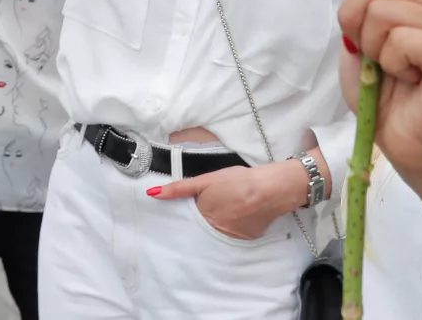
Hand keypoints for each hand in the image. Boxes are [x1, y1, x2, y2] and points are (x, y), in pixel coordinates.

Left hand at [153, 164, 294, 239]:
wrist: (269, 190)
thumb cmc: (237, 181)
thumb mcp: (205, 180)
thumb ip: (179, 189)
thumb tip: (152, 194)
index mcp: (201, 217)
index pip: (188, 220)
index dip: (191, 212)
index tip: (197, 206)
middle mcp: (213, 232)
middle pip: (203, 228)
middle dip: (205, 219)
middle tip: (218, 205)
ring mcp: (230, 238)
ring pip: (218, 233)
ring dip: (220, 224)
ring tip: (231, 208)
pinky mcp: (245, 240)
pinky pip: (234, 235)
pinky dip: (235, 226)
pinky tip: (241, 214)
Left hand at [336, 0, 421, 183]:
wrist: (404, 140)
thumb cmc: (381, 87)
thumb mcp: (357, 29)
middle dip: (352, 19)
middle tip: (371, 51)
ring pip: (382, 11)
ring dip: (371, 46)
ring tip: (390, 68)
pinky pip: (400, 40)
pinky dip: (389, 63)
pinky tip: (408, 79)